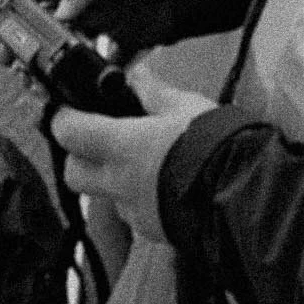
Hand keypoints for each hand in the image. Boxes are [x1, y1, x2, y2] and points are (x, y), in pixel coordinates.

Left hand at [51, 61, 215, 241]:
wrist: (240, 191)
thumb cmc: (211, 143)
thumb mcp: (184, 106)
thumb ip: (153, 91)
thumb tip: (135, 73)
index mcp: (120, 146)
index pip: (67, 132)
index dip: (63, 118)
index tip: (70, 109)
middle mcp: (118, 182)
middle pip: (73, 173)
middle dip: (78, 156)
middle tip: (96, 139)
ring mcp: (133, 210)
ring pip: (103, 195)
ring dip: (110, 179)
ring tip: (138, 162)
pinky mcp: (151, 229)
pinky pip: (132, 213)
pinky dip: (138, 198)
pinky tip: (162, 185)